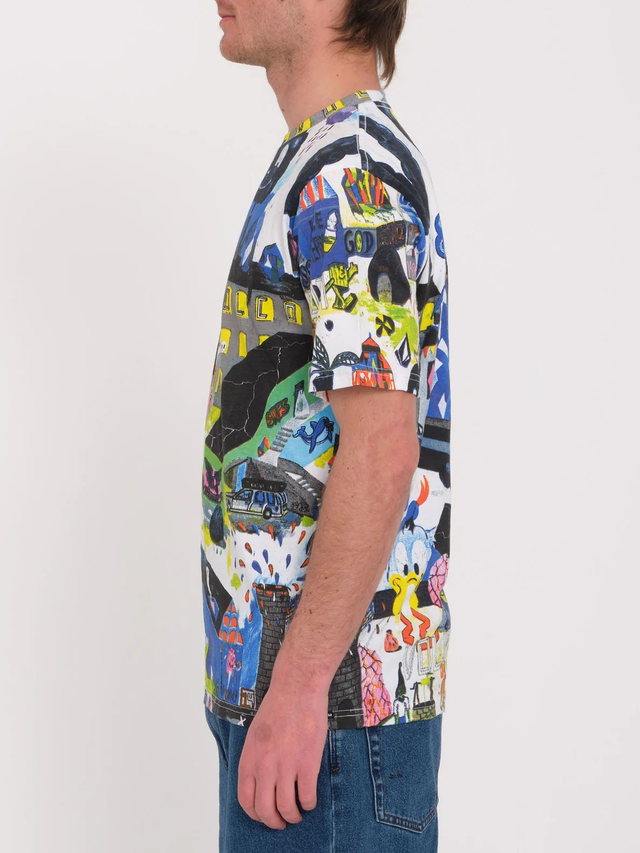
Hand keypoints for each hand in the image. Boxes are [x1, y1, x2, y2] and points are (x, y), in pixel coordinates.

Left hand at [236, 677, 328, 828]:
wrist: (298, 687)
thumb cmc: (278, 706)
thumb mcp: (255, 733)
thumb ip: (256, 758)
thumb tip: (261, 781)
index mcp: (250, 758)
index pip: (246, 800)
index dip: (255, 813)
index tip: (265, 814)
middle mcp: (265, 765)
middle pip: (265, 810)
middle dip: (274, 822)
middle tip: (282, 821)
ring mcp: (286, 765)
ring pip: (286, 808)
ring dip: (293, 816)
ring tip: (298, 813)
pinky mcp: (307, 763)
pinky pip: (307, 797)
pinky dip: (309, 804)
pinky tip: (310, 800)